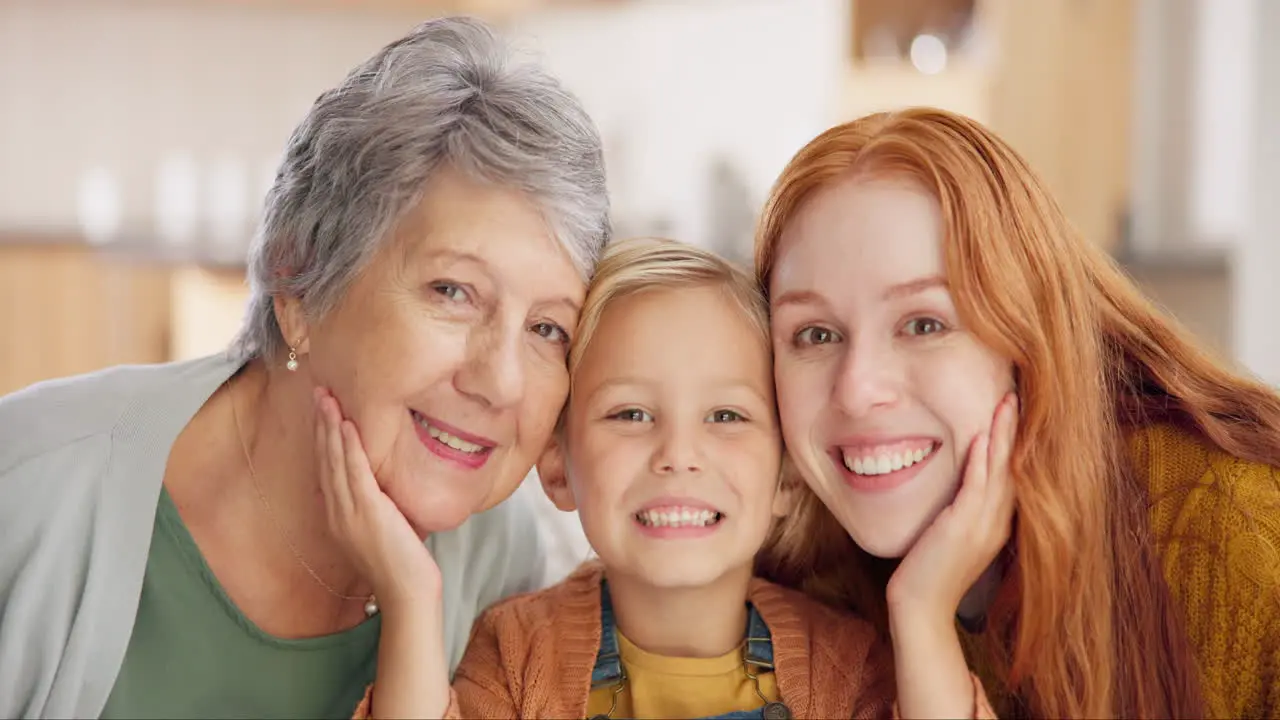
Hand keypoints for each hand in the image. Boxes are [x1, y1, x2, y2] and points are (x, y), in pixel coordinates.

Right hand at [314, 387, 441, 606]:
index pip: (326, 468)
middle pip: (325, 459)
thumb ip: (374, 507)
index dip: (323, 438)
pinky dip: (350, 446)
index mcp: (337, 516)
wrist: (406, 592)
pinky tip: (348, 425)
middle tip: (319, 391)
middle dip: (322, 424)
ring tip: (327, 398)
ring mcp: (349, 513)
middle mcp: (337, 512)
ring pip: (335, 460)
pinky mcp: (367, 512)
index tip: (322, 411)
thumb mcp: (382, 530)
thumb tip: (378, 488)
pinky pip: (355, 471)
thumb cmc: (401, 564)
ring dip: (331, 427)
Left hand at [886, 392, 1017, 620]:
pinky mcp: (962, 528)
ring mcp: (983, 526)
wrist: (921, 606)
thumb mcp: (954, 536)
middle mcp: (997, 523)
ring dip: (1003, 435)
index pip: (1012, 475)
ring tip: (1006, 403)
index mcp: (997, 525)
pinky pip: (976, 488)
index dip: (1015, 443)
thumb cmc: (930, 571)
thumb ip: (964, 511)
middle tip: (1016, 395)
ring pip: (999, 472)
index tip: (1014, 413)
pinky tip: (982, 437)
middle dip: (1015, 430)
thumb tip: (962, 487)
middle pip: (1014, 467)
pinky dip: (981, 462)